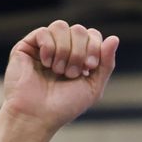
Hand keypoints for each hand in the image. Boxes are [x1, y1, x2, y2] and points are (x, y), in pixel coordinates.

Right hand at [0, 20, 118, 135]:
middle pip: (79, 30)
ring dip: (64, 51)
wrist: (38, 115)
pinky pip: (43, 32)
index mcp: (79, 56)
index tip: (89, 67)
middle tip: (71, 73)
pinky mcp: (27, 46)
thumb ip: (106, 63)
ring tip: (58, 71)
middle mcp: (62, 48)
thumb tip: (115, 38)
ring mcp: (44, 46)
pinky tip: (46, 64)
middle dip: (79, 52)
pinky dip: (49, 49)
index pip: (93, 35)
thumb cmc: (65, 106)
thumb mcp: (93, 86)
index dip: (95, 47)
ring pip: (61, 26)